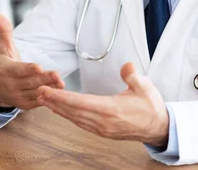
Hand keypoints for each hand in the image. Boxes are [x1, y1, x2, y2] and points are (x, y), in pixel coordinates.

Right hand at [0, 13, 64, 109]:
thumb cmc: (4, 63)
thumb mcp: (3, 47)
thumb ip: (4, 31)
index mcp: (6, 70)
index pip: (18, 70)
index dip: (28, 69)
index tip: (39, 67)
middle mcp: (11, 85)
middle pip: (30, 81)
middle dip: (44, 79)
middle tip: (57, 75)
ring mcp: (18, 97)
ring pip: (35, 92)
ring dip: (49, 89)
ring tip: (61, 84)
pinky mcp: (26, 105)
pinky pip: (37, 102)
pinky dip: (48, 98)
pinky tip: (58, 93)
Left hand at [37, 62, 168, 146]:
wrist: (158, 127)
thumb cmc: (151, 106)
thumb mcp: (145, 86)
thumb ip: (133, 76)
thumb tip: (126, 66)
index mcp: (111, 110)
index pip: (80, 103)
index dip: (62, 97)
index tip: (47, 91)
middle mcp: (104, 122)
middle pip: (73, 112)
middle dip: (54, 102)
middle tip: (39, 93)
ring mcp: (102, 129)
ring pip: (75, 119)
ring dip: (58, 110)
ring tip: (45, 100)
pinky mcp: (103, 132)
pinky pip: (81, 123)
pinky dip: (68, 116)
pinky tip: (61, 111)